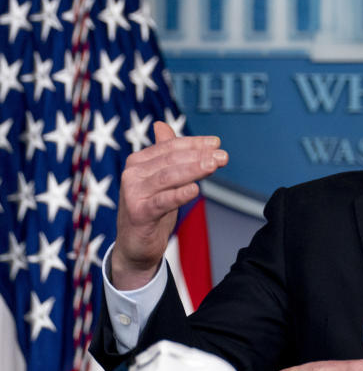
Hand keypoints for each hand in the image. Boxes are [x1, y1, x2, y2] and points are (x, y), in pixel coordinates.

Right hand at [112, 121, 227, 289]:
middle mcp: (133, 174)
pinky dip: (179, 194)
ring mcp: (133, 193)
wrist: (135, 245)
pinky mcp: (138, 213)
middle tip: (222, 156)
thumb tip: (161, 125)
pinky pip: (162, 201)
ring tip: (214, 165)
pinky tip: (195, 189)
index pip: (170, 146)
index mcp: (138, 161)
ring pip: (168, 177)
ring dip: (194, 170)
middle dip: (199, 156)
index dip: (195, 143)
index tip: (217, 144)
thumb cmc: (151, 208)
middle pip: (171, 160)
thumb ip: (163, 153)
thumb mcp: (159, 179)